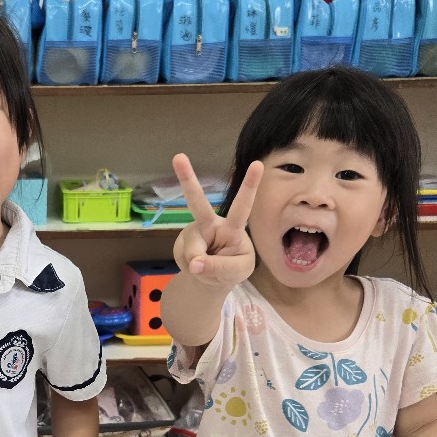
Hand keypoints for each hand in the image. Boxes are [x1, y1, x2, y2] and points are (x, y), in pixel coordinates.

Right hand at [171, 154, 261, 286]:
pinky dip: (191, 267)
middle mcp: (211, 224)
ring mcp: (194, 234)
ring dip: (197, 261)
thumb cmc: (233, 268)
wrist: (211, 279)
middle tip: (178, 157)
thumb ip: (219, 267)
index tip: (257, 164)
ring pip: (192, 245)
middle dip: (187, 180)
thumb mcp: (237, 271)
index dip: (250, 185)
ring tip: (203, 269)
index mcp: (233, 227)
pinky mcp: (181, 244)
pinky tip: (195, 267)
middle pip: (198, 203)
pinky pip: (184, 257)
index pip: (242, 206)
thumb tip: (194, 262)